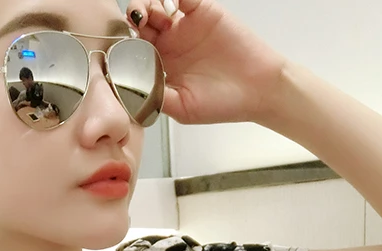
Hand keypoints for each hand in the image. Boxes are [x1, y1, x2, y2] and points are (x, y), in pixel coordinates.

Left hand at [126, 0, 289, 124]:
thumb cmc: (222, 104)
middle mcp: (169, 45)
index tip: (124, 45)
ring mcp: (184, 26)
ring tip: (149, 12)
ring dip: (148, 4)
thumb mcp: (182, 108)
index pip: (134, 50)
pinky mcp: (202, 11)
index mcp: (160, 67)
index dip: (126, 44)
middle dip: (134, 18)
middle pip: (141, 24)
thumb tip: (129, 87)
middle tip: (136, 20)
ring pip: (157, 6)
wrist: (257, 90)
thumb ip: (156, 96)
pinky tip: (173, 4)